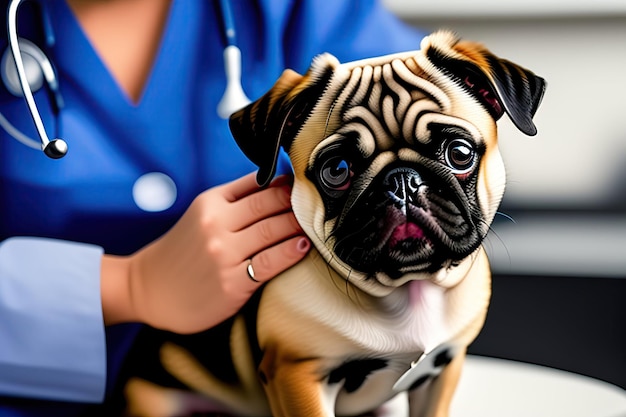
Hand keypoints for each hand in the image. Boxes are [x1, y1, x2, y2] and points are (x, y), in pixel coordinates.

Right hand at [101, 172, 310, 332]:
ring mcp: (223, 254)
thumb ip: (235, 199)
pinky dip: (292, 251)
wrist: (148, 289)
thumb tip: (280, 183)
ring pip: (273, 230)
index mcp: (210, 202)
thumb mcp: (201, 215)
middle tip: (319, 204)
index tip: (306, 185)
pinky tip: (303, 246)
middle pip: (269, 204)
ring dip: (300, 225)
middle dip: (297, 203)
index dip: (286, 183)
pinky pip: (271, 262)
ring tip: (316, 224)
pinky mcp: (231, 282)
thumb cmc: (183, 251)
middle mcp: (216, 224)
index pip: (257, 184)